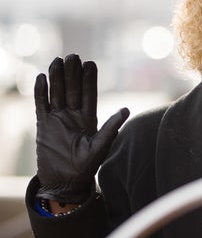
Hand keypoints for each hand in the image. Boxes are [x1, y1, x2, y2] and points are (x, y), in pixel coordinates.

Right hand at [34, 54, 129, 203]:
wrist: (64, 182)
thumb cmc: (86, 167)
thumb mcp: (100, 147)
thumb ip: (110, 128)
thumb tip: (126, 109)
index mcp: (89, 118)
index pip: (89, 94)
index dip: (89, 79)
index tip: (90, 63)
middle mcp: (73, 115)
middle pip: (72, 89)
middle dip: (72, 73)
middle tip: (73, 55)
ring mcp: (57, 119)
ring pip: (57, 93)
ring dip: (57, 78)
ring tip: (57, 60)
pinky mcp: (43, 125)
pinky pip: (41, 105)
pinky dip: (41, 92)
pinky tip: (41, 78)